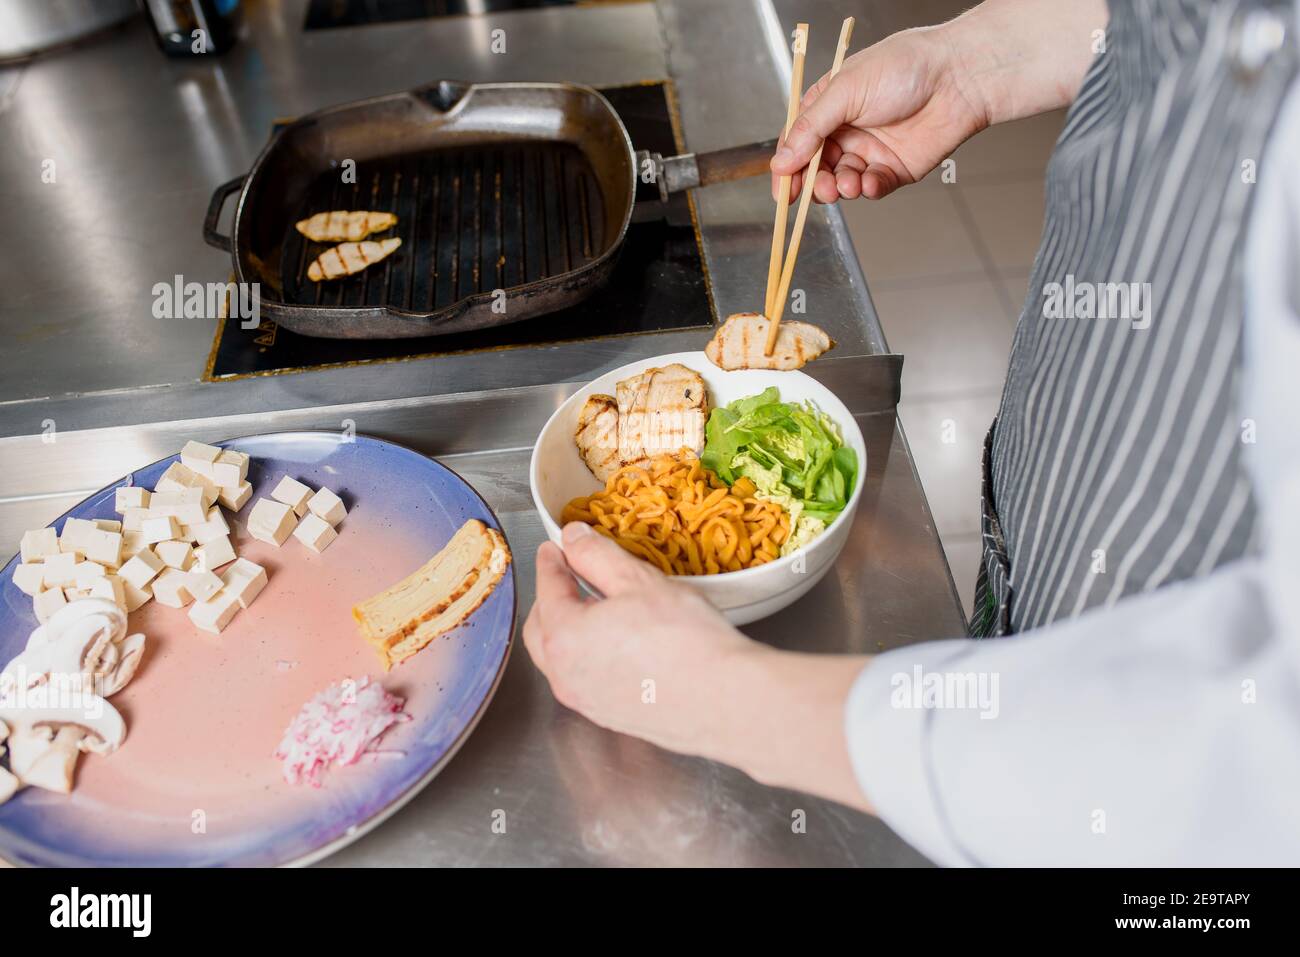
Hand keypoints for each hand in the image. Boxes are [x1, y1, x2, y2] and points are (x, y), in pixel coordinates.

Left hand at [524, 522, 759, 757]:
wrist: (724, 700)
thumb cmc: (686, 641)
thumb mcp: (639, 581)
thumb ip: (597, 555)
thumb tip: (573, 538)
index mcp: (564, 636)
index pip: (547, 588)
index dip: (551, 562)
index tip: (554, 548)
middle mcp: (565, 675)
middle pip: (542, 628)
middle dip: (552, 598)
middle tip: (570, 575)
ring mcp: (586, 701)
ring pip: (561, 658)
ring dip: (569, 629)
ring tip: (595, 608)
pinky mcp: (609, 717)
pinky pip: (585, 680)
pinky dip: (588, 656)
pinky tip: (617, 644)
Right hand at [771, 25, 987, 201]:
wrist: (958, 76)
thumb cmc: (904, 67)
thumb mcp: (845, 91)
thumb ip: (810, 129)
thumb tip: (781, 161)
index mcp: (829, 107)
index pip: (797, 143)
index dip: (788, 168)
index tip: (784, 191)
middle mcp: (847, 130)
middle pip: (816, 168)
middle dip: (815, 183)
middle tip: (821, 188)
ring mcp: (870, 151)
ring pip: (842, 181)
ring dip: (841, 187)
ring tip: (848, 183)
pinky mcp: (895, 168)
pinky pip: (872, 188)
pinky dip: (868, 190)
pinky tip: (870, 183)